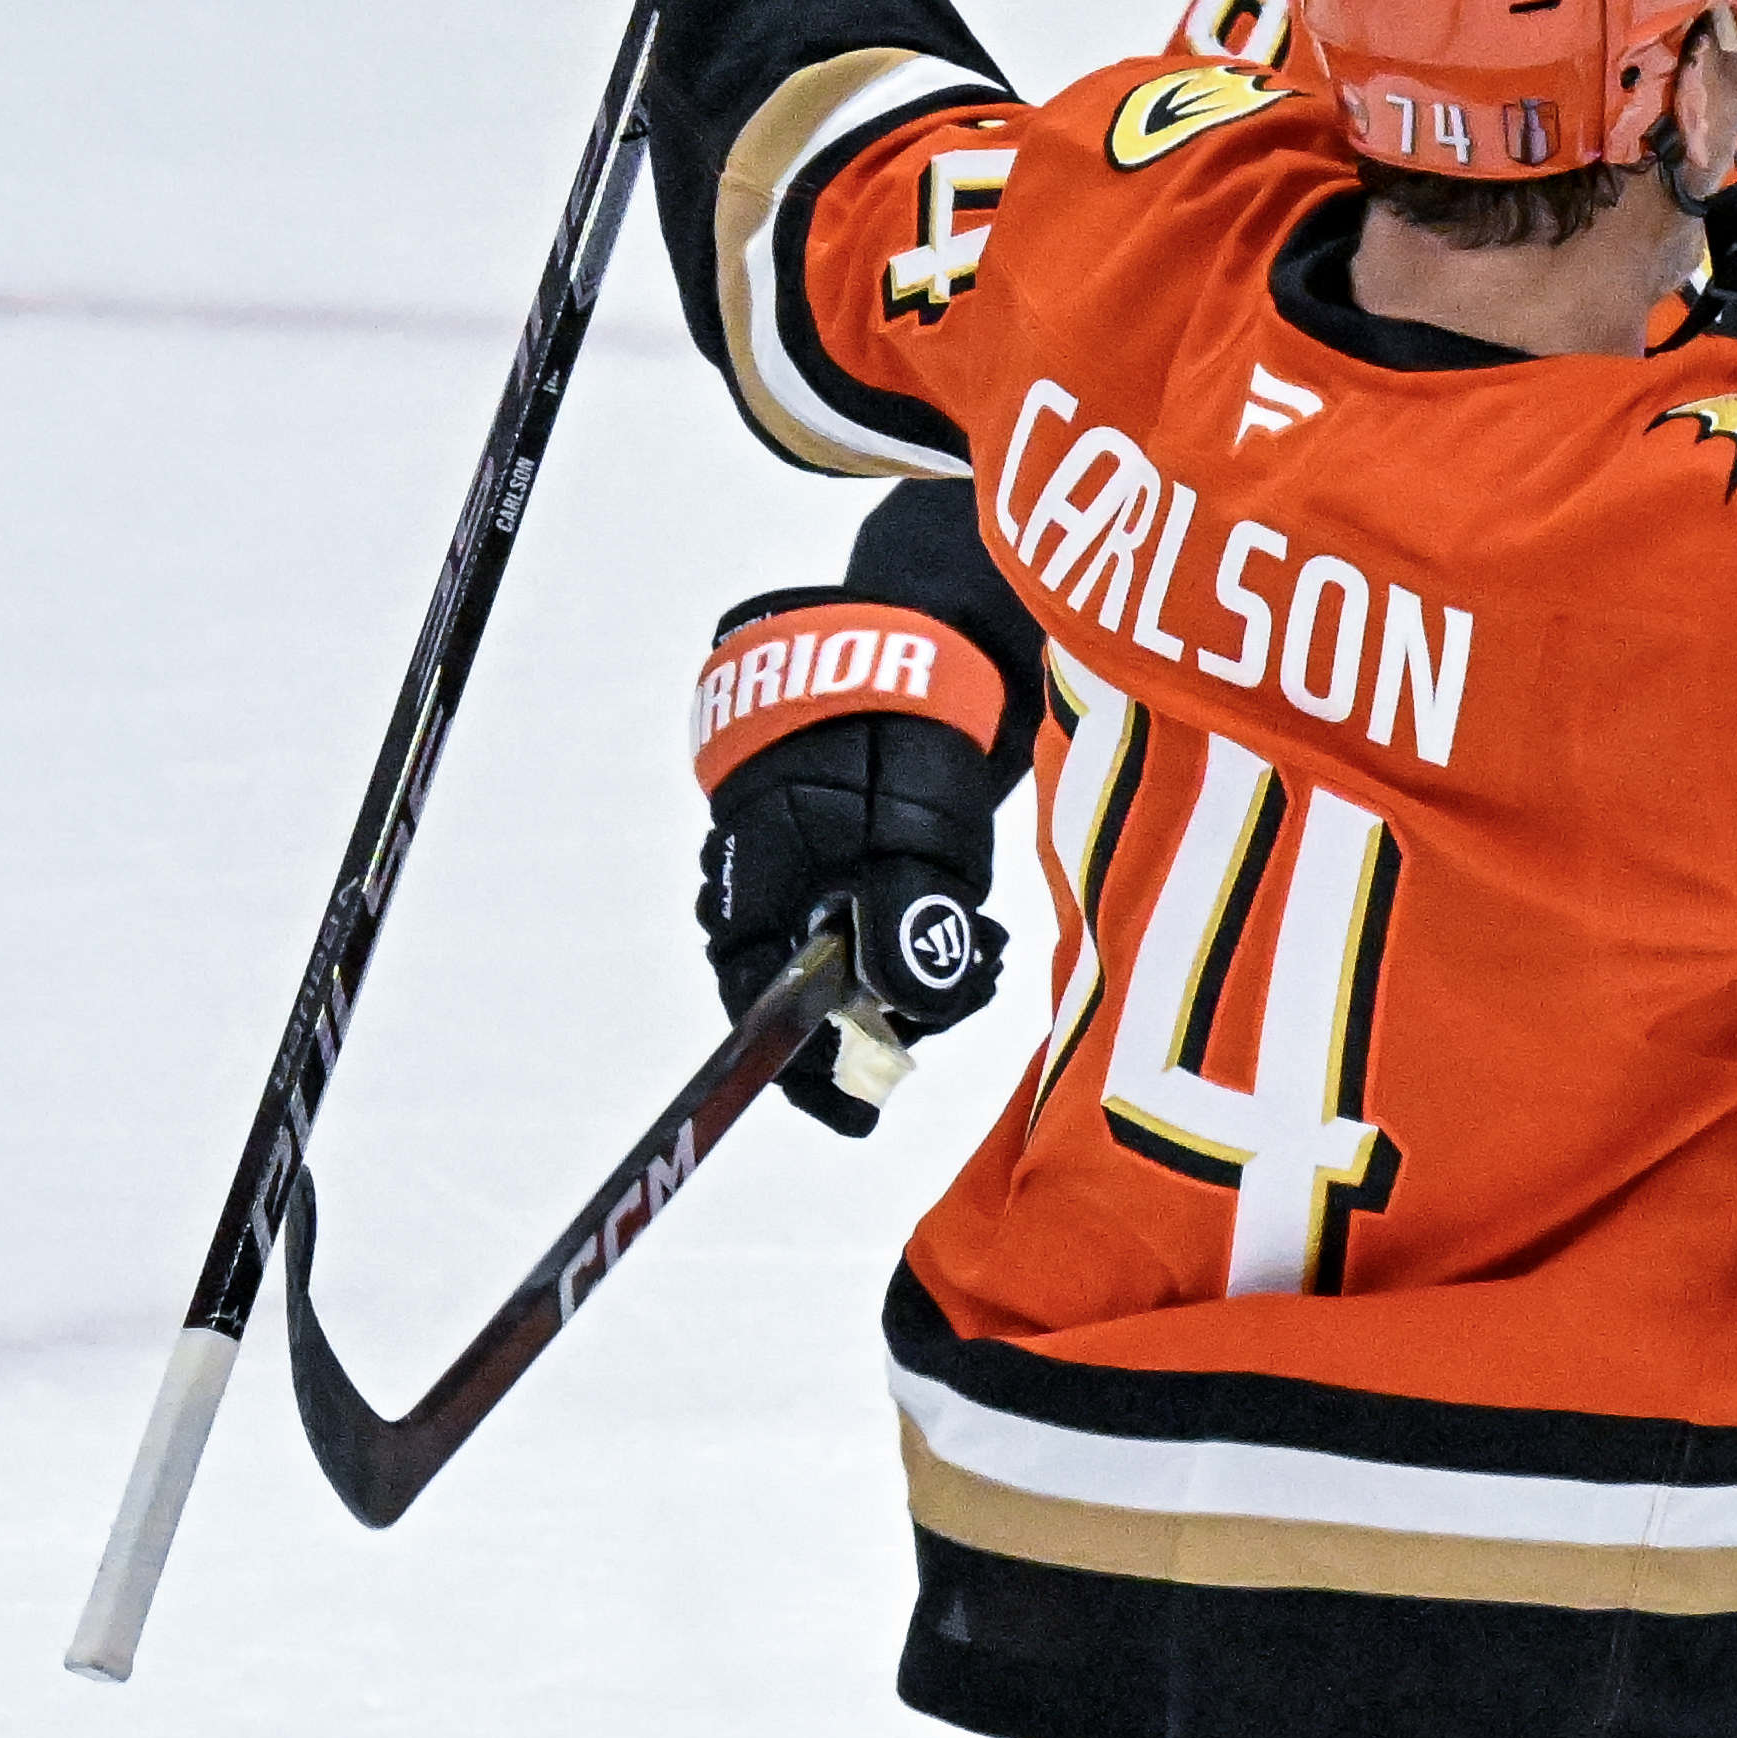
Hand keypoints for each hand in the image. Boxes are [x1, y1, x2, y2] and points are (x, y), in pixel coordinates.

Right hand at [690, 586, 1012, 1131]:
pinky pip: (877, 925)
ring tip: (984, 955)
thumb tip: (900, 1011)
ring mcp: (811, 858)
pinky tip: (979, 934)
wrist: (940, 625)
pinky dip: (926, 944)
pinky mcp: (857, 848)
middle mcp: (769, 870)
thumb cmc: (919, 717)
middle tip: (956, 1006)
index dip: (798, 1065)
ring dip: (916, 981)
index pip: (752, 994)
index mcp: (759, 867)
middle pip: (805, 989)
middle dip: (882, 1018)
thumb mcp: (921, 829)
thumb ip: (909, 918)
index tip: (856, 1112)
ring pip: (849, 961)